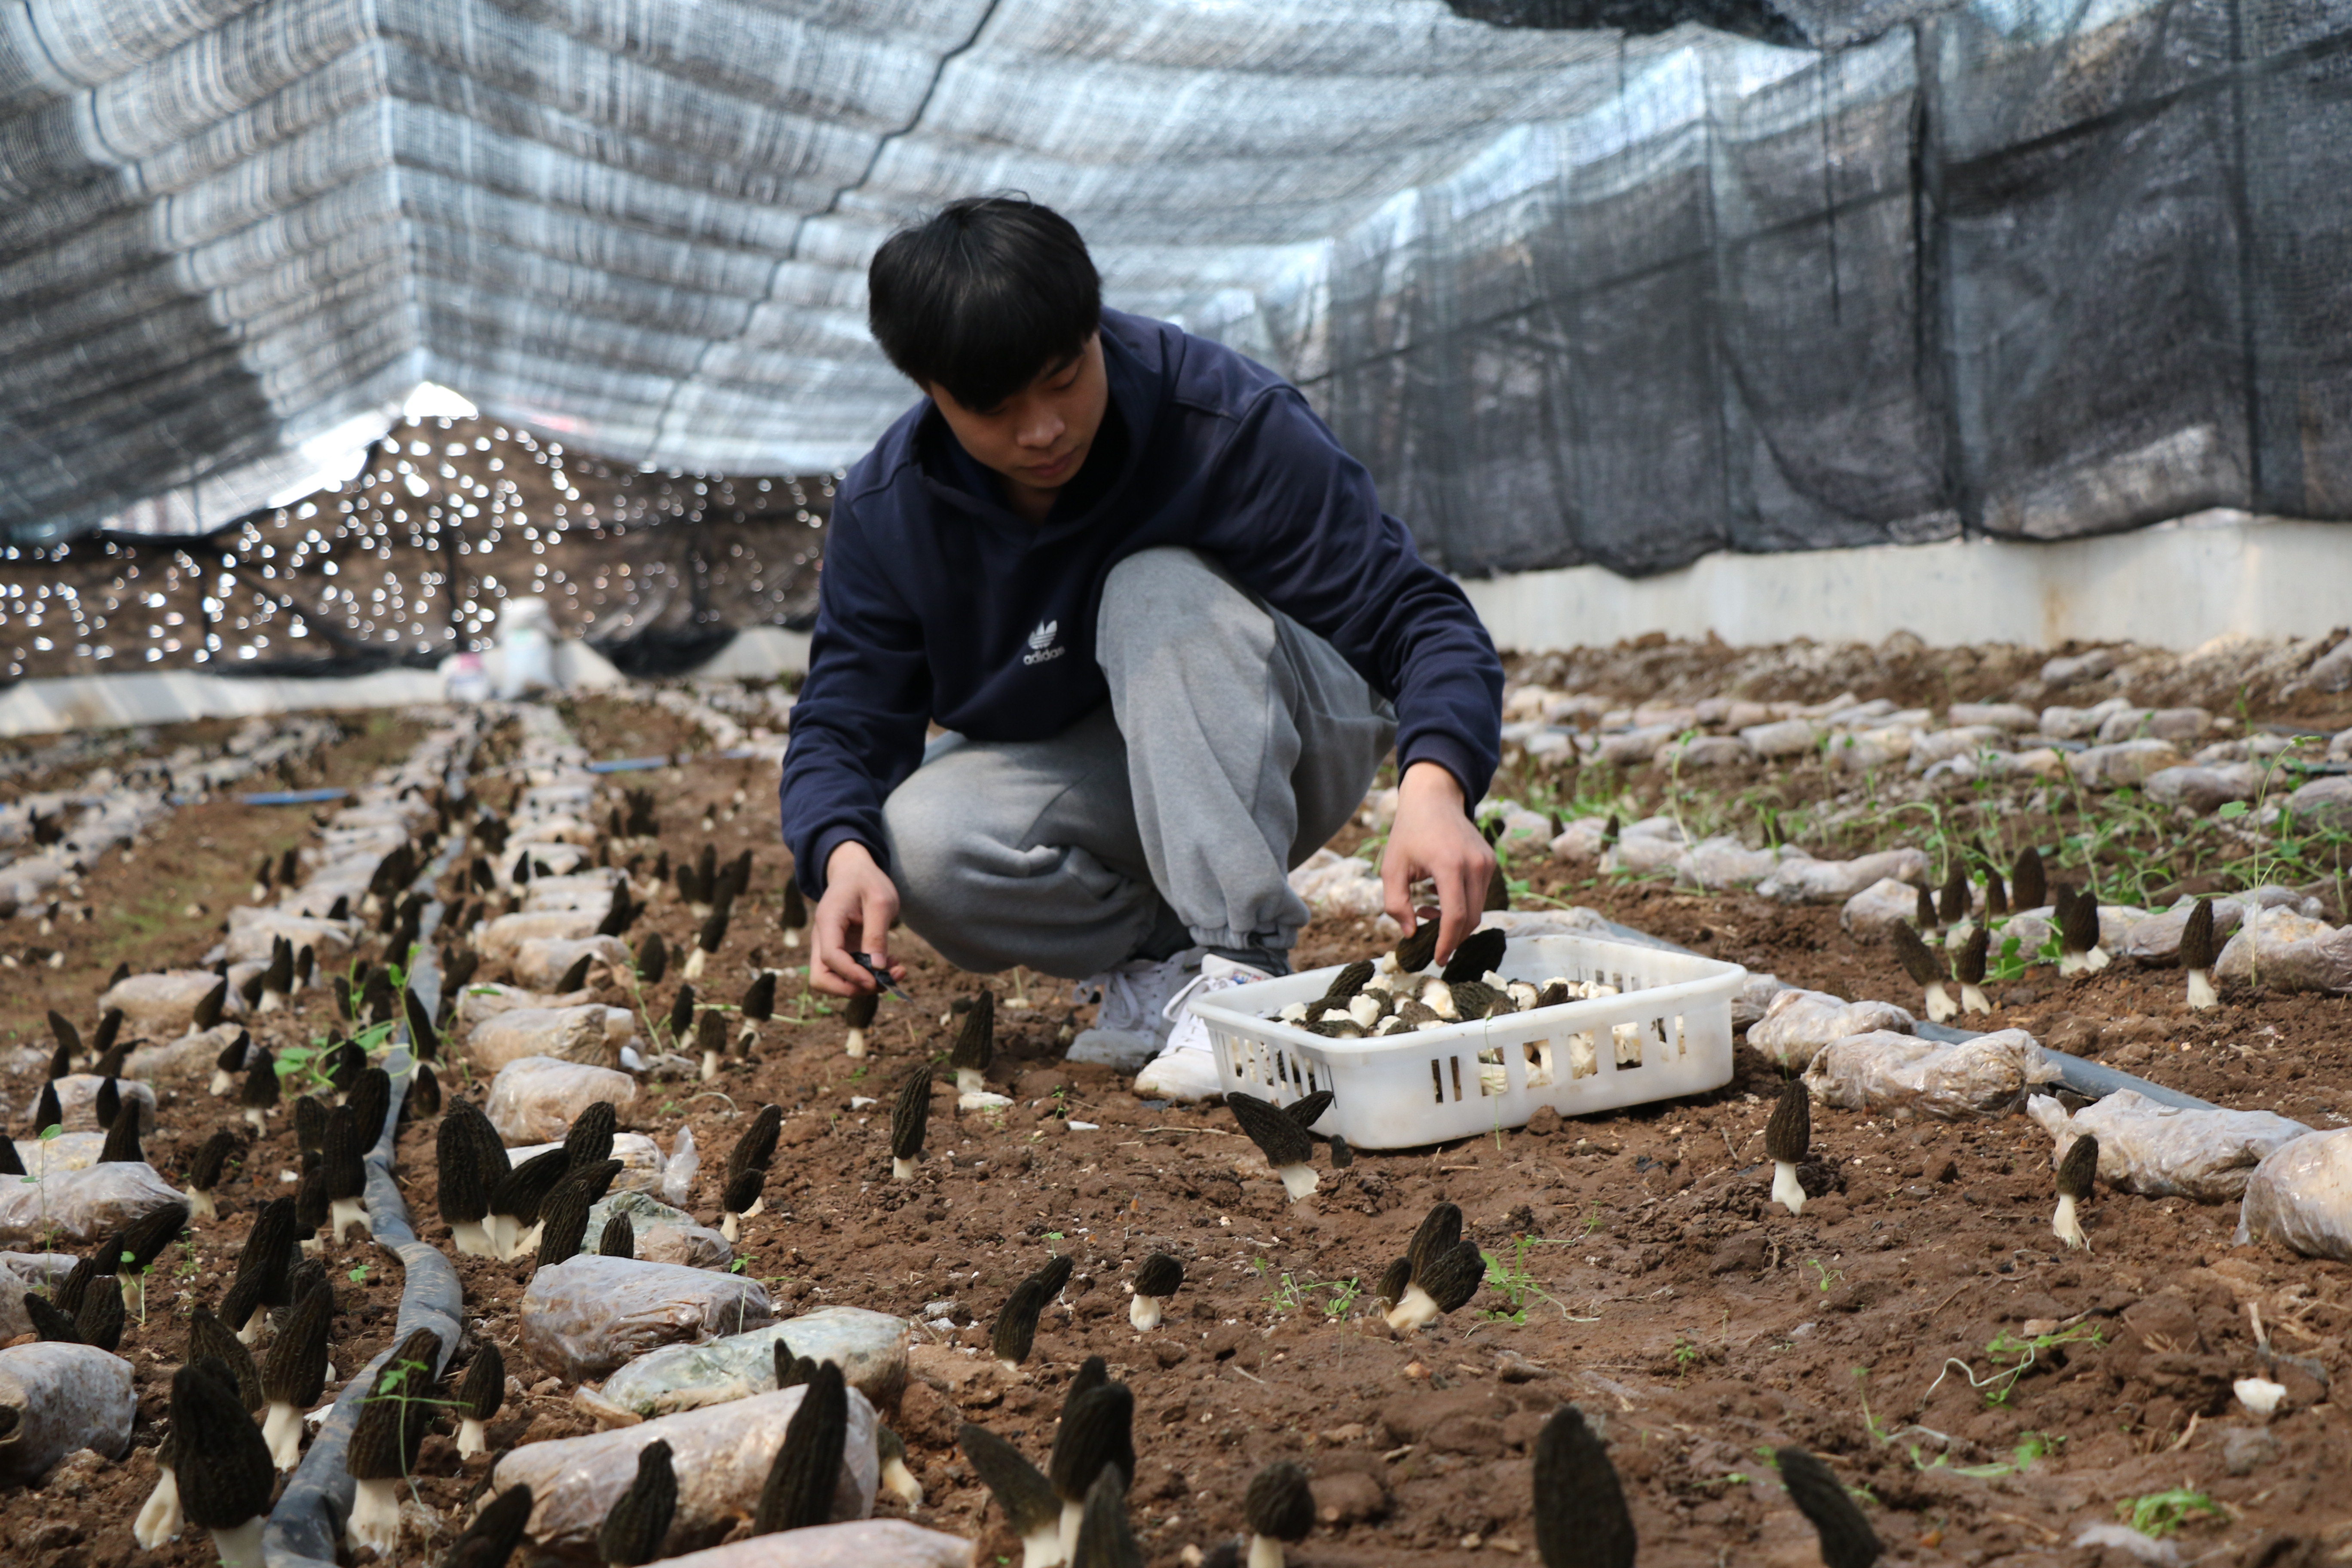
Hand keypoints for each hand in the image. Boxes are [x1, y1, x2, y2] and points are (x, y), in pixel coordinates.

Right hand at [810, 840, 906, 996]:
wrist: (855, 872)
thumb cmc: (867, 881)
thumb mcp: (880, 901)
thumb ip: (877, 934)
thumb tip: (877, 968)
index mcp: (828, 921)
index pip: (830, 957)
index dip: (852, 974)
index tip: (877, 979)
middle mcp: (823, 938)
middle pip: (821, 979)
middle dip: (852, 988)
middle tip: (883, 982)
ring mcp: (830, 947)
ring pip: (834, 982)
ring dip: (864, 986)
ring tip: (895, 971)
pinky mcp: (842, 952)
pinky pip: (849, 974)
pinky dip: (869, 977)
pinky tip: (891, 965)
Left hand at [1378, 761, 1495, 963]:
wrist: (1434, 799)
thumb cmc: (1409, 832)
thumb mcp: (1391, 868)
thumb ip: (1396, 904)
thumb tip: (1411, 933)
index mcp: (1450, 865)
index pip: (1456, 916)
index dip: (1447, 942)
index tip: (1438, 958)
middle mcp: (1475, 865)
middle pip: (1470, 918)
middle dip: (1451, 936)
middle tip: (1427, 937)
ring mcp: (1487, 863)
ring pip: (1478, 910)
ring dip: (1454, 921)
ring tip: (1426, 909)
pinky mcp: (1490, 862)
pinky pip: (1480, 896)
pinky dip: (1462, 906)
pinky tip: (1438, 896)